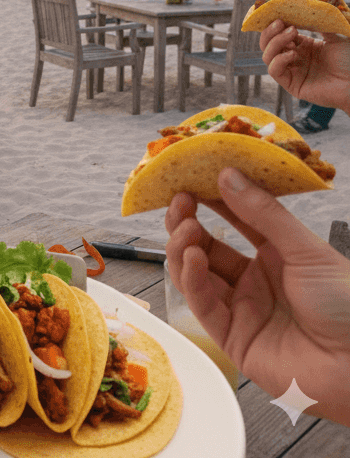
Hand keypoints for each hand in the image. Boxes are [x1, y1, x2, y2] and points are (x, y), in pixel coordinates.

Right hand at [165, 171, 349, 424]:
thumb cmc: (346, 307)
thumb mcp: (307, 251)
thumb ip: (264, 214)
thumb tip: (229, 175)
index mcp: (275, 257)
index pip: (234, 221)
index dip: (212, 200)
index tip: (193, 178)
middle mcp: (253, 282)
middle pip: (206, 247)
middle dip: (187, 222)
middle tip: (180, 200)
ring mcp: (241, 309)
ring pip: (194, 274)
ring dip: (183, 247)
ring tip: (185, 226)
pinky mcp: (232, 339)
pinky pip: (202, 305)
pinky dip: (191, 278)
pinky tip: (192, 256)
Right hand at [260, 20, 349, 109]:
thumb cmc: (349, 62)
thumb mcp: (335, 37)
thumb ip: (319, 24)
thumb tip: (305, 10)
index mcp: (303, 46)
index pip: (279, 34)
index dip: (276, 24)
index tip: (281, 14)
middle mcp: (293, 58)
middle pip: (267, 43)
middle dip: (271, 31)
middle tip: (281, 22)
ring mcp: (291, 71)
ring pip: (267, 55)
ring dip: (275, 42)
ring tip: (292, 33)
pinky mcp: (291, 85)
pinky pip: (274, 70)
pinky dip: (279, 59)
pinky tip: (293, 53)